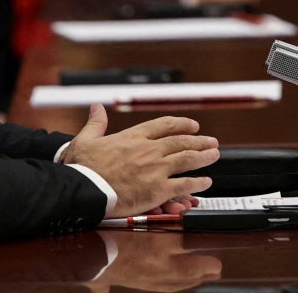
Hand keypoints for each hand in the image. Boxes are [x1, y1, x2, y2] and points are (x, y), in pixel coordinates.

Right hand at [63, 104, 219, 215]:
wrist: (84, 189)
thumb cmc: (82, 167)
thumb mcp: (86, 139)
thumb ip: (96, 123)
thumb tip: (96, 107)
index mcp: (133, 137)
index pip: (164, 125)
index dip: (181, 124)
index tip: (193, 125)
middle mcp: (149, 150)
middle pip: (181, 142)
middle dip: (199, 141)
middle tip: (211, 141)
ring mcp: (156, 169)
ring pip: (187, 159)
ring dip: (204, 157)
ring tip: (214, 155)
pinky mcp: (157, 190)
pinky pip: (184, 184)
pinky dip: (197, 183)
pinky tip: (206, 183)